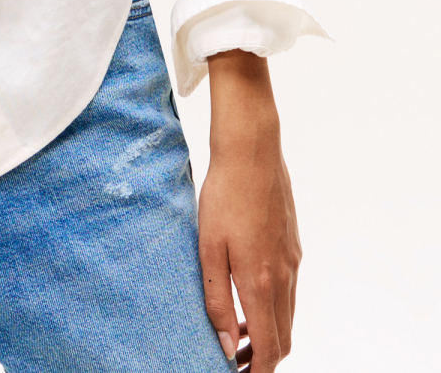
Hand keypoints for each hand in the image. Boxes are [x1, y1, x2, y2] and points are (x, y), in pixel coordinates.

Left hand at [198, 51, 300, 370]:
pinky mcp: (293, 244)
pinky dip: (273, 306)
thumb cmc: (223, 195)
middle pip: (283, 337)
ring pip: (288, 314)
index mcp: (262, 282)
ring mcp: (293, 259)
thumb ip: (216, 299)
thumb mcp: (208, 248)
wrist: (251, 149)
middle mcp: (285, 276)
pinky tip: (247, 293)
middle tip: (233, 359)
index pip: (269, 347)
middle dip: (262, 357)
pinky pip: (289, 290)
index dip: (255, 371)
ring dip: (267, 332)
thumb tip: (223, 342)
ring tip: (234, 331)